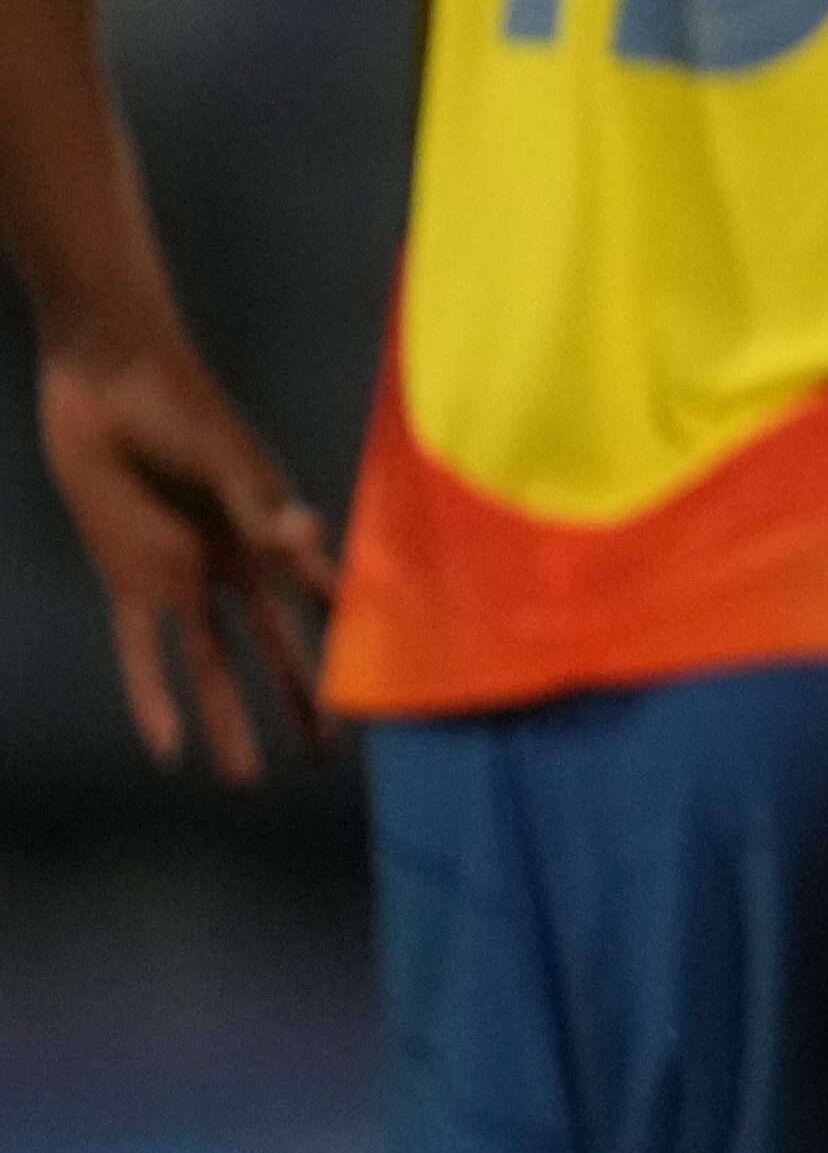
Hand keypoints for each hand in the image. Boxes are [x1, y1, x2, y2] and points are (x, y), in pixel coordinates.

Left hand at [39, 334, 331, 781]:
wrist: (108, 375)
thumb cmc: (179, 402)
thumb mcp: (224, 453)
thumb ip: (260, 503)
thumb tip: (311, 542)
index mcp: (274, 531)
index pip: (325, 595)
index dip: (358, 637)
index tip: (395, 684)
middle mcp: (237, 563)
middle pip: (275, 647)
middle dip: (300, 700)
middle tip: (326, 753)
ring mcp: (184, 575)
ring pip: (213, 664)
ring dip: (229, 718)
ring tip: (244, 778)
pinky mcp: (132, 577)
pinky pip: (141, 653)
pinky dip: (152, 699)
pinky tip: (164, 748)